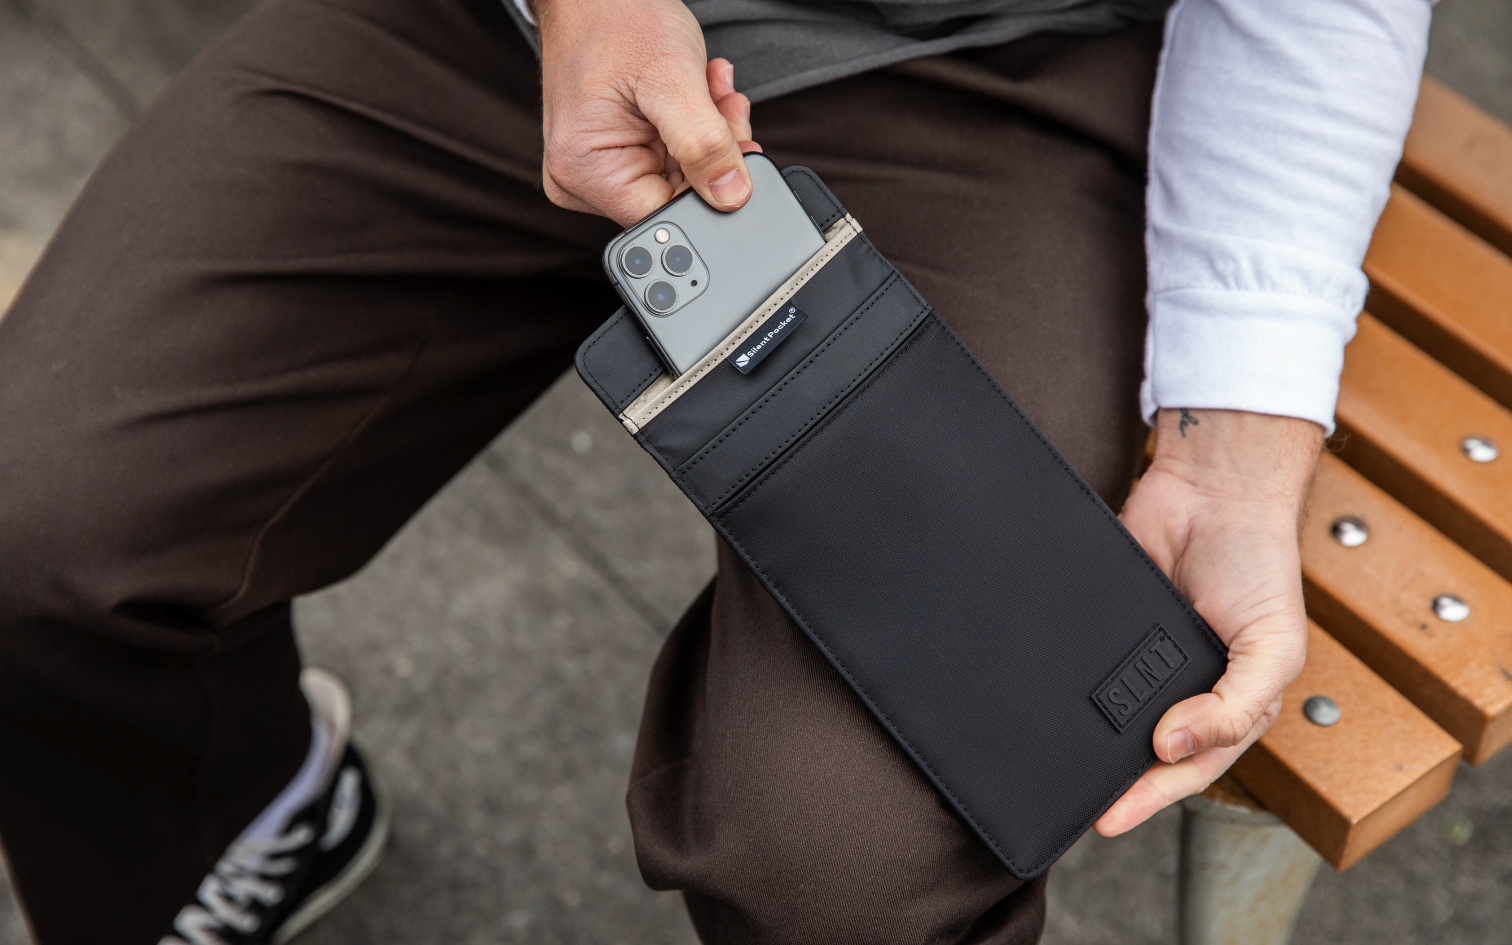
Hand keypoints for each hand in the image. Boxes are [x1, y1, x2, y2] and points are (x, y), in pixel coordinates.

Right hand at [536, 0, 760, 225]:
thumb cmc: (615, 19)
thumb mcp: (672, 80)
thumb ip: (704, 145)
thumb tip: (732, 197)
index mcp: (584, 172)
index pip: (667, 216)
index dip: (713, 190)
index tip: (737, 149)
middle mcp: (583, 179)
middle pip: (676, 197)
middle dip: (714, 153)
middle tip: (725, 108)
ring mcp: (600, 167)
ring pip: (683, 177)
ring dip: (710, 134)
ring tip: (712, 91)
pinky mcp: (619, 152)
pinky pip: (674, 157)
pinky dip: (697, 126)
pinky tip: (701, 93)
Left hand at [1095, 408, 1322, 835]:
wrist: (1216, 490)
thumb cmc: (1260, 567)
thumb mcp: (1273, 647)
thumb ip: (1235, 705)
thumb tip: (1174, 745)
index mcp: (1229, 704)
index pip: (1189, 766)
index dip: (1151, 795)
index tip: (1109, 817)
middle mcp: (1182, 688)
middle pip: (1143, 750)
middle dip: (1112, 780)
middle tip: (1073, 803)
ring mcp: (1141, 657)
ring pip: (1109, 712)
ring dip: (1087, 738)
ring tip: (1053, 766)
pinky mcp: (1106, 623)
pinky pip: (1083, 662)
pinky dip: (1068, 683)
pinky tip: (1044, 698)